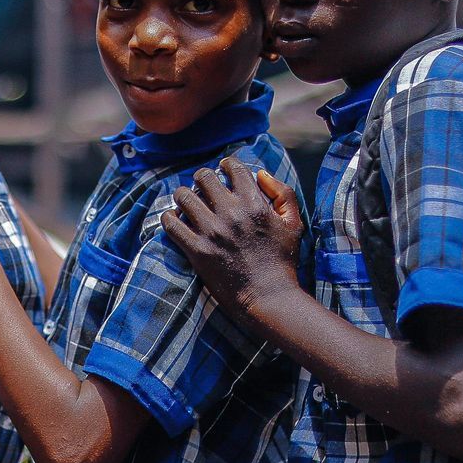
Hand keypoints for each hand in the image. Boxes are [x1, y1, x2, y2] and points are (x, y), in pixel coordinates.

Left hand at [160, 158, 304, 324]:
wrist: (269, 297)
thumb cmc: (283, 261)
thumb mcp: (293, 223)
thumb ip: (283, 193)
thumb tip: (260, 173)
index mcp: (254, 203)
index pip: (232, 167)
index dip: (225, 164)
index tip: (223, 170)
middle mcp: (231, 213)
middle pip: (203, 177)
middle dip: (202, 178)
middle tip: (203, 187)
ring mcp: (211, 232)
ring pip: (183, 196)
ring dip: (184, 196)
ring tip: (187, 202)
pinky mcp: (197, 250)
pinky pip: (171, 223)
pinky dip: (169, 218)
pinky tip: (175, 220)